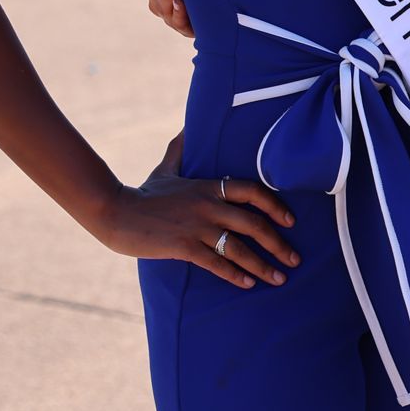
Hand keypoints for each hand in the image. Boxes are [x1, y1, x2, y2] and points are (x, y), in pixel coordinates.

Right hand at [96, 168, 299, 287]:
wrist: (114, 210)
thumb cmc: (144, 193)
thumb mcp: (166, 168)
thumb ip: (181, 150)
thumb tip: (188, 126)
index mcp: (208, 186)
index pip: (251, 191)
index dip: (275, 205)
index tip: (291, 221)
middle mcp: (207, 205)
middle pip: (253, 224)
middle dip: (278, 244)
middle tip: (295, 259)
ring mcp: (196, 227)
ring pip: (239, 248)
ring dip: (263, 265)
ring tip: (279, 279)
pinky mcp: (182, 247)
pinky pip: (216, 263)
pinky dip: (235, 274)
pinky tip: (249, 284)